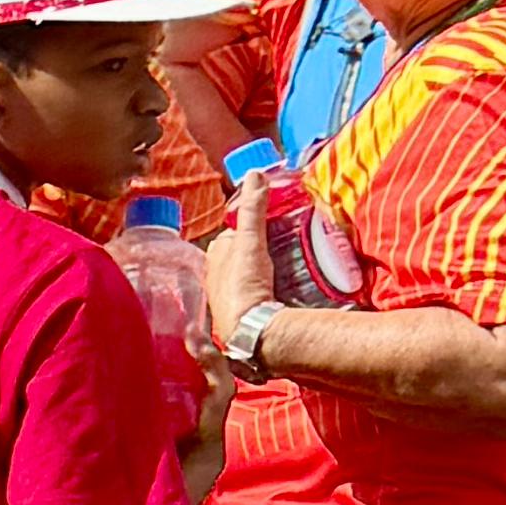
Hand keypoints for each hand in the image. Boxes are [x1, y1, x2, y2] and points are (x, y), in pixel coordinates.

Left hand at [208, 171, 276, 330]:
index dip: (251, 224)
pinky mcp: (245, 308)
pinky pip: (259, 288)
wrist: (249, 330)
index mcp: (214, 257)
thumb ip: (252, 210)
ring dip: (267, 263)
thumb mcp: (249, 242)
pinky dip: (270, 282)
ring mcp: (230, 293)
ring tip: (291, 257)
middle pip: (243, 251)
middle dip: (261, 244)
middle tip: (287, 238)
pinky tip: (284, 283)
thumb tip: (255, 175)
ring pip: (250, 270)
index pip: (234, 232)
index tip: (273, 218)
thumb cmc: (242, 286)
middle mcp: (217, 275)